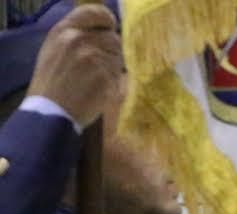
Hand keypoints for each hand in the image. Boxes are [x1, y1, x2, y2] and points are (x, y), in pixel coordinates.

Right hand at [27, 4, 123, 128]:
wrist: (50, 110)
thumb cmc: (51, 83)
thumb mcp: (55, 49)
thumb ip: (74, 36)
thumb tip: (100, 30)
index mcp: (64, 30)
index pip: (95, 12)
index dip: (107, 20)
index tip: (110, 27)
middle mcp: (78, 39)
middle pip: (112, 38)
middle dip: (111, 52)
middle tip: (100, 67)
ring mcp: (93, 58)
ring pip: (118, 57)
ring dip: (113, 68)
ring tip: (96, 80)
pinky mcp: (105, 77)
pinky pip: (119, 76)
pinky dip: (113, 84)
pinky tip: (99, 91)